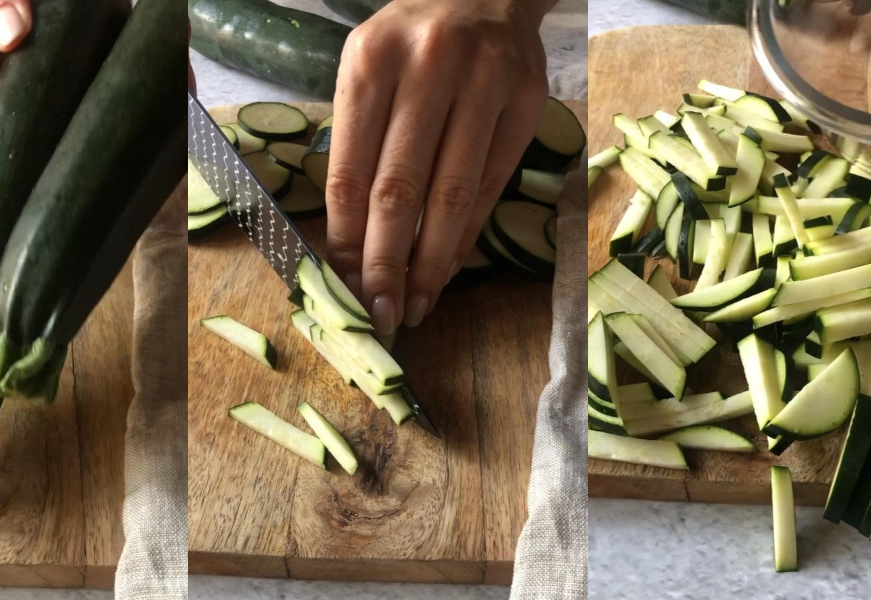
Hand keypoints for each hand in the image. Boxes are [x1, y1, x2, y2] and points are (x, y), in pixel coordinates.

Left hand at [325, 0, 553, 334]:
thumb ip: (357, 147)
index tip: (343, 285)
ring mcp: (485, 82)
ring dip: (432, 261)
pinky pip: (491, 185)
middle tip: (380, 312)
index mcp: (371, 62)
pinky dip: (468, 234)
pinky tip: (449, 267)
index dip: (347, 238)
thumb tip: (349, 244)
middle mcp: (428, 66)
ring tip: (417, 303)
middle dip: (386, 263)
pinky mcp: (526, 103)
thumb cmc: (410, 45)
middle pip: (400, 189)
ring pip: (452, 194)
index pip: (352, 171)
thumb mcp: (367, 75)